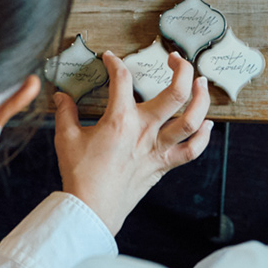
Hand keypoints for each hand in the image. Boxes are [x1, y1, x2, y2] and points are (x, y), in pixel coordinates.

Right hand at [53, 50, 211, 234]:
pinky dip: (203, 137)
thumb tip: (60, 96)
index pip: (122, 79)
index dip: (115, 63)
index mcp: (120, 120)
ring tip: (199, 83)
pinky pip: (191, 151)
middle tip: (174, 58)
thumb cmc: (80, 174)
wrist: (92, 209)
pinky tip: (206, 124)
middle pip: (175, 93)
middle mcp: (144, 130)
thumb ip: (65, 112)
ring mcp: (157, 149)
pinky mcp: (162, 166)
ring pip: (191, 120)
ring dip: (201, 99)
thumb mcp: (66, 138)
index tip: (109, 58)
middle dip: (181, 69)